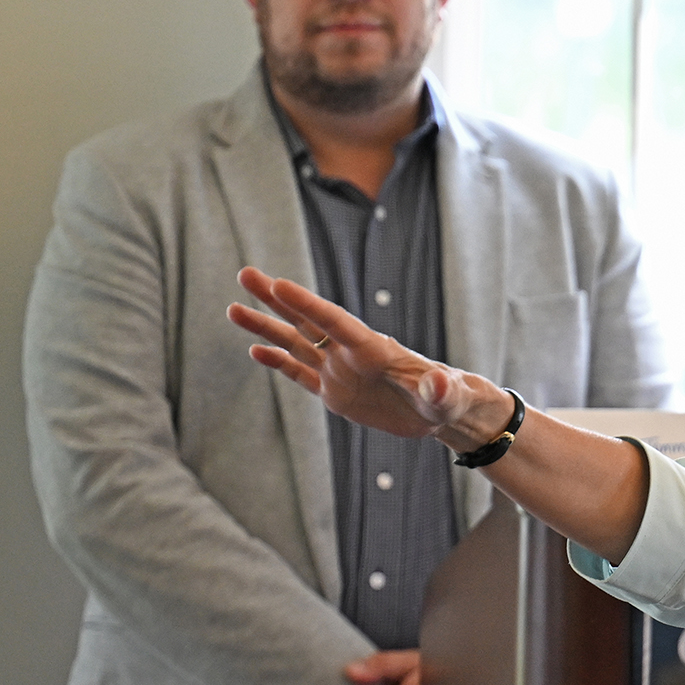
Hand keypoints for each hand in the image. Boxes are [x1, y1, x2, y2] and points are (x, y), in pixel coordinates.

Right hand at [230, 268, 512, 452]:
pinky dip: (279, 363)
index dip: (308, 304)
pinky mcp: (336, 392)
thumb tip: (438, 384)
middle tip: (245, 274)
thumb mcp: (448, 396)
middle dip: (276, 299)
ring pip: (297, 344)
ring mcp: (340, 371)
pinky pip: (302, 374)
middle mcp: (351, 354)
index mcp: (375, 349)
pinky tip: (255, 351)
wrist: (444, 410)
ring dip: (266, 327)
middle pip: (307, 321)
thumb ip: (440, 389)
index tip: (279, 283)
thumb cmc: (450, 397)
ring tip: (233, 309)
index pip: (336, 322)